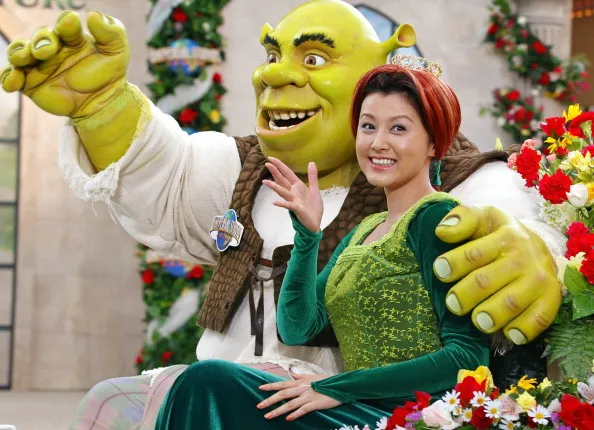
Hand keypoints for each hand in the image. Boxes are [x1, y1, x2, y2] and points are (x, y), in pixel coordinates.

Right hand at [1, 11, 128, 118]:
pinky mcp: (29, 82)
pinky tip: (13, 82)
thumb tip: (94, 16)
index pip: (65, 25)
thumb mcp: (118, 51)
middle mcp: (53, 47)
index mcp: (72, 36)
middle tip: (46, 51)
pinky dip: (8, 77)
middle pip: (41, 37)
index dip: (66, 23)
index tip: (71, 24)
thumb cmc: (110, 73)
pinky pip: (12, 76)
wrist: (103, 103)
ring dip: (18, 52)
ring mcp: (39, 64)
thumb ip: (112, 33)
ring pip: (20, 52)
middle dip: (42, 40)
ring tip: (23, 59)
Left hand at [258, 373, 340, 420]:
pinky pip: (303, 410)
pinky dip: (295, 414)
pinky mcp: (315, 404)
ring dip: (278, 410)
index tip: (260, 388)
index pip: (282, 384)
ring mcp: (308, 396)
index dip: (271, 386)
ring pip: (290, 404)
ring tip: (268, 416)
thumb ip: (301, 376)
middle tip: (259, 406)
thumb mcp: (313, 376)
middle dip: (270, 400)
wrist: (342, 385)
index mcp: (300, 382)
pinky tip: (288, 419)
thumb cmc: (328, 381)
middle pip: (283, 394)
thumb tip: (292, 374)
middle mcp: (302, 389)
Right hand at [263, 157, 322, 232]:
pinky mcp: (297, 209)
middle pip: (282, 181)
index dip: (280, 166)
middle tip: (266, 163)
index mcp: (298, 187)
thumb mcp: (314, 189)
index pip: (287, 174)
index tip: (271, 158)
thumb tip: (311, 162)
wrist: (315, 223)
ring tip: (265, 181)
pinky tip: (274, 202)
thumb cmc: (313, 208)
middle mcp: (293, 193)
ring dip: (274, 187)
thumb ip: (312, 176)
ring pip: (283, 192)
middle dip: (275, 172)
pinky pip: (288, 206)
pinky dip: (282, 204)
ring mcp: (294, 201)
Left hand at [433, 205, 561, 344]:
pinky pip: (538, 319)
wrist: (536, 245)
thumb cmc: (498, 233)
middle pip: (486, 282)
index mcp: (505, 236)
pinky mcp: (551, 299)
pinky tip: (508, 333)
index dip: (453, 264)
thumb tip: (441, 232)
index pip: (474, 254)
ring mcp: (539, 280)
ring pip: (510, 303)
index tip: (439, 272)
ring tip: (477, 321)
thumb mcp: (482, 217)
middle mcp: (524, 258)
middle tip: (453, 304)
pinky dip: (523, 330)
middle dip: (464, 296)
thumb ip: (461, 219)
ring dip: (490, 316)